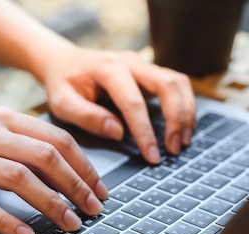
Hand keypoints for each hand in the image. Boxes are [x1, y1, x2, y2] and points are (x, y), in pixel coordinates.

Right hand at [0, 107, 107, 233]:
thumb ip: (21, 140)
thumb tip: (65, 167)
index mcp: (3, 118)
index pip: (57, 138)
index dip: (84, 166)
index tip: (100, 189)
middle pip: (46, 156)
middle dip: (77, 186)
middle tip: (94, 210)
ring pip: (20, 178)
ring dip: (52, 203)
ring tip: (71, 224)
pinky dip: (8, 220)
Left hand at [40, 47, 195, 163]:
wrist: (64, 62)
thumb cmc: (63, 84)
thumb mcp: (62, 102)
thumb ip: (87, 117)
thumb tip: (118, 132)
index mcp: (108, 69)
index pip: (133, 103)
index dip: (145, 132)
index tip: (152, 155)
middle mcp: (131, 62)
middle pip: (167, 85)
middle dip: (176, 119)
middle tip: (174, 149)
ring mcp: (144, 65)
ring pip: (178, 82)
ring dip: (186, 112)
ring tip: (182, 141)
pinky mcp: (151, 73)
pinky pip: (177, 85)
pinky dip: (184, 106)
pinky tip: (181, 128)